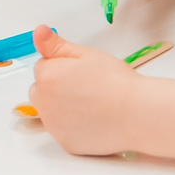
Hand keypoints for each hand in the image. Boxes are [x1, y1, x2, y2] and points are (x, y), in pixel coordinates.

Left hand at [27, 25, 142, 155]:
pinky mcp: (65, 142)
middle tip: (86, 86)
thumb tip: (38, 32)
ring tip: (91, 103)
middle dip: (56, 86)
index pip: (43, 66)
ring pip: (50, 111)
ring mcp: (53, 125)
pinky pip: (63, 131)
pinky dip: (73, 126)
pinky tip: (93, 119)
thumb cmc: (115, 82)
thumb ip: (56, 45)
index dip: (63, 65)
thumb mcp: (86, 54)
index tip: (82, 70)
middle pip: (41, 90)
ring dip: (62, 106)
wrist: (136, 113)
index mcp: (47, 76)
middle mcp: (44, 103)